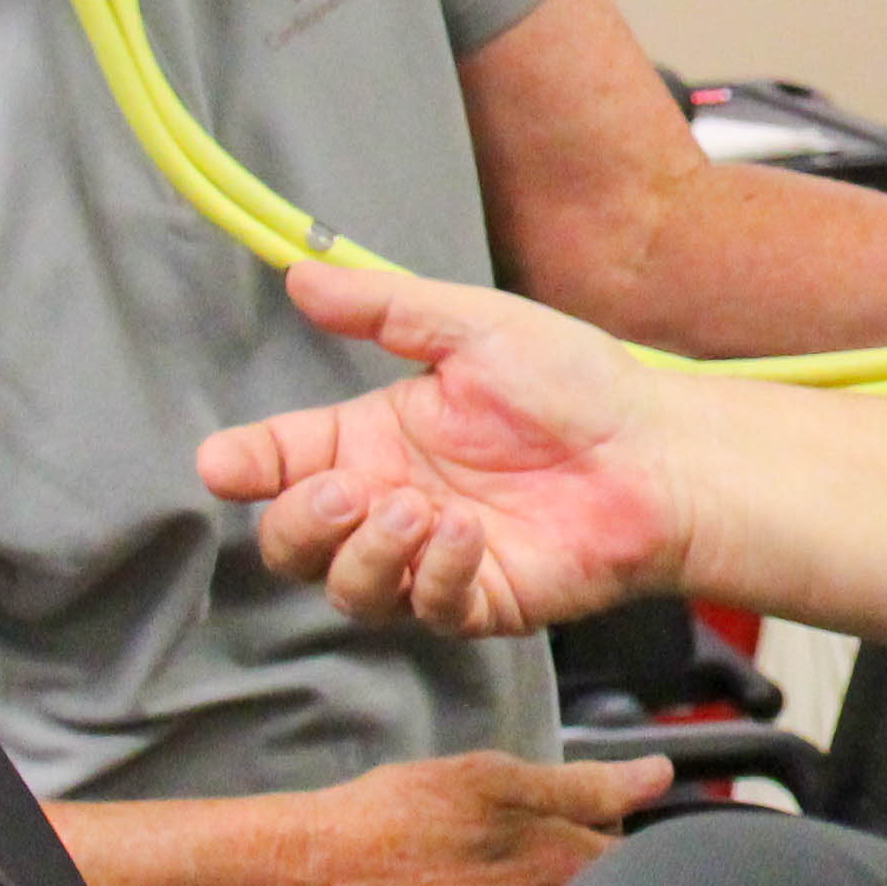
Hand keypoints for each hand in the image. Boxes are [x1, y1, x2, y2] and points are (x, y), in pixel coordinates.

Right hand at [204, 264, 686, 635]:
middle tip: (349, 490)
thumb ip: (384, 308)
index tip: (226, 464)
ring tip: (415, 511)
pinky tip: (468, 535)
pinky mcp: (478, 601)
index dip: (243, 466)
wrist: (659, 451)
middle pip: (293, 542)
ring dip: (365, 555)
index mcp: (375, 438)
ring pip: (346, 590)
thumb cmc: (578, 385)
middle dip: (300, 523)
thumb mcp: (475, 327)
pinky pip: (425, 610)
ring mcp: (430, 559)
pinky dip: (434, 576)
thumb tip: (300, 275)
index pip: (280, 461)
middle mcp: (391, 503)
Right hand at [269, 748, 668, 885]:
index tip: (590, 820)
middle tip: (532, 846)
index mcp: (563, 870)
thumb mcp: (493, 778)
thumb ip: (586, 784)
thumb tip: (655, 777)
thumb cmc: (397, 819)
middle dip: (586, 873)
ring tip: (496, 883)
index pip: (641, 863)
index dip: (618, 834)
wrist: (316, 880)